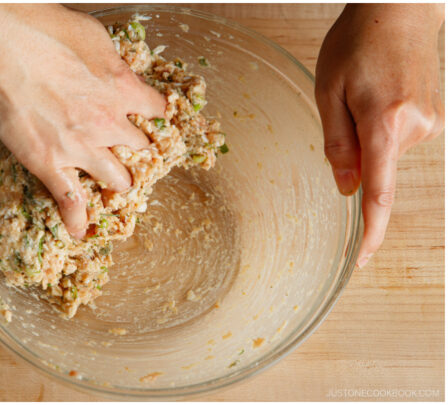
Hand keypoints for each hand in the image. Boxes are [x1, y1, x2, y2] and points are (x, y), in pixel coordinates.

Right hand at [0, 4, 163, 238]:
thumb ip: (109, 60)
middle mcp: (110, 123)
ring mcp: (81, 148)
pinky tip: (81, 231)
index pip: (157, 109)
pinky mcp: (49, 163)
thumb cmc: (42, 30)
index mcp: (124, 88)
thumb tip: (112, 68)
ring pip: (117, 179)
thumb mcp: (93, 35)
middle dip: (138, 152)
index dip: (154, 115)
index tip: (149, 117)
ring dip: (118, 183)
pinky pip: (70, 201)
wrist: (2, 46)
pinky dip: (78, 219)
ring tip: (114, 188)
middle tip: (130, 155)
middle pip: (141, 149)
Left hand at [316, 4, 443, 267]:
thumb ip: (337, 144)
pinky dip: (381, 123)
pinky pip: (398, 137)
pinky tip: (381, 91)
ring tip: (366, 88)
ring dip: (367, 131)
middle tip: (346, 103)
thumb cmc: (357, 43)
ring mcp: (430, 123)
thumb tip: (345, 188)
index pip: (379, 193)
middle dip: (353, 147)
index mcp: (385, 123)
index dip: (370, 231)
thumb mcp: (328, 92)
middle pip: (373, 165)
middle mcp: (415, 128)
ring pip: (384, 150)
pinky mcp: (435, 117)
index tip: (362, 258)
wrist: (398, 11)